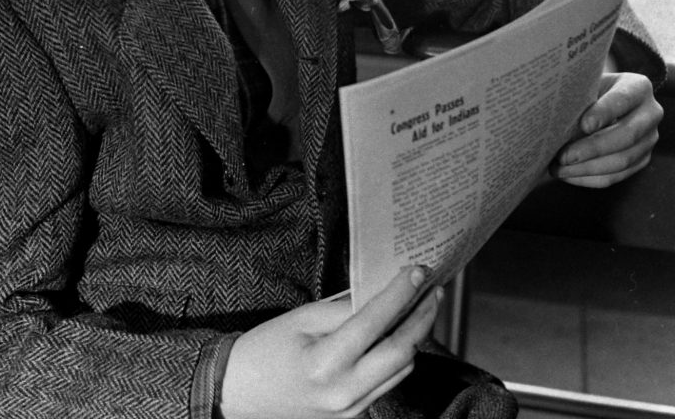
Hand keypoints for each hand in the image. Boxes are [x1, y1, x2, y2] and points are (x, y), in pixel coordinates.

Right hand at [219, 266, 441, 418]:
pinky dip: (400, 355)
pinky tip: (401, 333)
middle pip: (402, 352)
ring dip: (416, 336)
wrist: (241, 393)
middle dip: (422, 317)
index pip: (375, 322)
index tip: (416, 270)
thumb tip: (377, 290)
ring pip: (402, 370)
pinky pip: (388, 382)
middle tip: (433, 288)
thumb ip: (342, 308)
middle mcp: (344, 392)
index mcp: (325, 363)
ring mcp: (352, 410)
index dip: (400, 293)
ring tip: (422, 306)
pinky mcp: (355, 416)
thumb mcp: (300, 318)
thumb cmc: (265, 349)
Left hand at [551, 72, 661, 187]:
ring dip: (587, 168)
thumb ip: (576, 94)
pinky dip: (590, 178)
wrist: (602, 98)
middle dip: (592, 148)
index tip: (583, 125)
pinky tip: (568, 175)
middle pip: (626, 135)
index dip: (604, 113)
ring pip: (622, 160)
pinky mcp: (642, 159)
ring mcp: (649, 139)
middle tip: (562, 156)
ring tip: (558, 169)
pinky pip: (617, 175)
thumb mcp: (585, 83)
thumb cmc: (587, 88)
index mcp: (638, 87)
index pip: (623, 99)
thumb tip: (553, 117)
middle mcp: (650, 113)